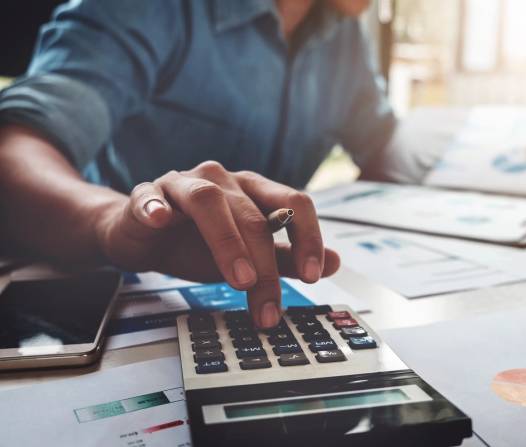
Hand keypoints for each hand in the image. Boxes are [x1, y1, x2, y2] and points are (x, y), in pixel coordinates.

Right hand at [95, 161, 339, 327]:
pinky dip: (156, 206)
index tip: (314, 275)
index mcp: (253, 190)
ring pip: (208, 201)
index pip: (294, 203)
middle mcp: (223, 181)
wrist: (145, 237)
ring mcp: (183, 184)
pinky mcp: (146, 195)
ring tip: (239, 279)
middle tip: (269, 306)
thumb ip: (287, 258)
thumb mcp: (248, 255)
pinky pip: (150, 197)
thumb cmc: (199, 243)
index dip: (308, 237)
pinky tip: (161, 220)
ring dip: (227, 240)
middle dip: (265, 266)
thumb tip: (335, 263)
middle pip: (252, 215)